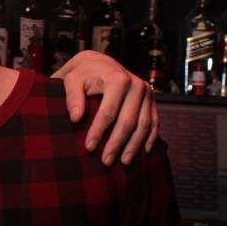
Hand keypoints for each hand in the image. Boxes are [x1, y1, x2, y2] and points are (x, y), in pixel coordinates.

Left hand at [52, 50, 159, 164]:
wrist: (100, 63)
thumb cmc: (83, 74)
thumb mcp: (72, 80)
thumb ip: (72, 97)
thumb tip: (75, 118)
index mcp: (117, 79)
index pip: (108, 111)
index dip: (98, 131)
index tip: (89, 147)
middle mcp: (136, 85)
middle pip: (128, 121)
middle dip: (117, 143)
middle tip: (105, 161)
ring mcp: (147, 93)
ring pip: (144, 125)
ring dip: (134, 145)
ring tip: (123, 162)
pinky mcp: (152, 100)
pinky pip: (155, 122)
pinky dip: (150, 138)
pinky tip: (143, 152)